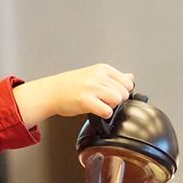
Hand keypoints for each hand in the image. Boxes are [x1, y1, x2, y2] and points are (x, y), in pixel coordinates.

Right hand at [13, 63, 134, 127]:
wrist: (51, 91)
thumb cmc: (70, 85)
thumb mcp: (94, 74)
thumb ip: (114, 77)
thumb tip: (130, 77)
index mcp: (103, 69)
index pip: (128, 83)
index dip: (122, 92)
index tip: (110, 94)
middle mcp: (98, 76)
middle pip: (124, 93)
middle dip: (116, 101)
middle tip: (102, 100)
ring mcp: (92, 87)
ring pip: (118, 101)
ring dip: (110, 107)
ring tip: (98, 104)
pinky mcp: (85, 100)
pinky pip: (107, 111)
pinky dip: (104, 114)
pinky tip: (95, 110)